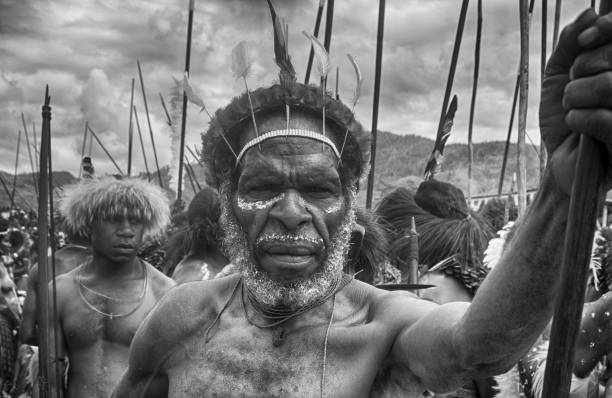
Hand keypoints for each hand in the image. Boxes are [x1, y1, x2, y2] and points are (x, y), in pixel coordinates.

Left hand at [540, 9, 611, 193]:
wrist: (560, 161)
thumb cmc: (565, 118)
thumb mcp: (558, 77)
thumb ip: (570, 44)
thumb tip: (588, 14)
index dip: (607, 28)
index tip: (584, 40)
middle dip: (583, 67)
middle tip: (573, 85)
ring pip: (610, 85)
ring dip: (577, 94)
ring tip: (573, 107)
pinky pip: (606, 119)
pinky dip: (580, 120)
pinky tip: (577, 128)